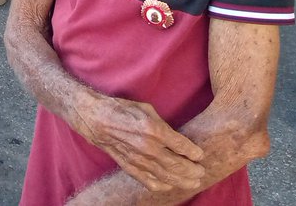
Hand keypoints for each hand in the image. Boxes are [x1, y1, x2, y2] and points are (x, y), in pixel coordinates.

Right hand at [74, 95, 205, 193]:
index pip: (182, 146)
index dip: (194, 153)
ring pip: (166, 176)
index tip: (200, 155)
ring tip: (193, 182)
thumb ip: (163, 125)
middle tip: (201, 171)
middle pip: (177, 165)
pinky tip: (169, 185)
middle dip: (192, 170)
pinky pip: (148, 181)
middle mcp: (148, 147)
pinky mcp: (129, 167)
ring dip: (182, 180)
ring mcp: (138, 160)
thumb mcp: (146, 109)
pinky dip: (161, 185)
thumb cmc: (122, 109)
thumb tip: (177, 139)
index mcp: (154, 129)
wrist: (95, 117)